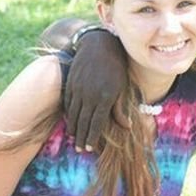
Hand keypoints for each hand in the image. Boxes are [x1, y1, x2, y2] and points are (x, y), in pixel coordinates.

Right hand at [64, 29, 127, 151]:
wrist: (99, 46)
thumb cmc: (116, 68)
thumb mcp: (122, 88)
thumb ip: (120, 109)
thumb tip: (127, 127)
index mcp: (105, 97)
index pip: (96, 123)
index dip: (92, 137)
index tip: (90, 148)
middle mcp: (89, 95)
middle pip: (83, 122)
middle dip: (81, 137)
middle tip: (80, 149)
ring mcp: (78, 89)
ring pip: (73, 114)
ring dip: (73, 129)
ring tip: (74, 139)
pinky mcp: (70, 84)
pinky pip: (67, 104)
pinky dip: (68, 115)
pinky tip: (69, 122)